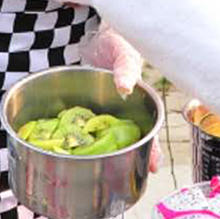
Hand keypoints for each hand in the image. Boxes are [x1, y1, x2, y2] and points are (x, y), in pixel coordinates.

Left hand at [81, 23, 159, 171]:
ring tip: (89, 176)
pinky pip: (79, 130)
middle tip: (122, 182)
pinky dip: (74, 142)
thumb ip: (125, 68)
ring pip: (102, 141)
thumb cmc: (118, 42)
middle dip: (125, 162)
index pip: (149, 131)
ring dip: (98, 157)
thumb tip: (125, 86)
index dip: (151, 150)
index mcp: (137, 105)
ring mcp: (102, 116)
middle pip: (127, 144)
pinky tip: (65, 152)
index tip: (154, 166)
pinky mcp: (83, 113)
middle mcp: (121, 114)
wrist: (97, 36)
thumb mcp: (124, 52)